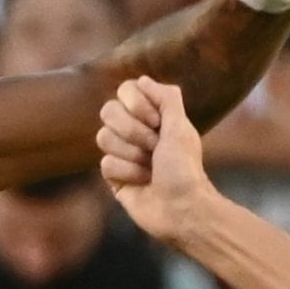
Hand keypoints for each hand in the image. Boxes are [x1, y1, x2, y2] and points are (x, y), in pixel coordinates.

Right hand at [96, 75, 218, 243]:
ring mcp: (122, 153)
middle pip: (108, 111)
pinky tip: (143, 182)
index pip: (125, 90)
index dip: (137, 105)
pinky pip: (106, 163)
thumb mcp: (181, 127)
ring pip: (103, 137)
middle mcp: (135, 131)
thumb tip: (143, 80)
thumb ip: (166, 98)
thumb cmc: (185, 169)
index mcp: (153, 116)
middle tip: (155, 147)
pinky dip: (128, 173)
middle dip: (134, 131)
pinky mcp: (114, 176)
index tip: (157, 122)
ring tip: (150, 168)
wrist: (182, 208)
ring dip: (132, 154)